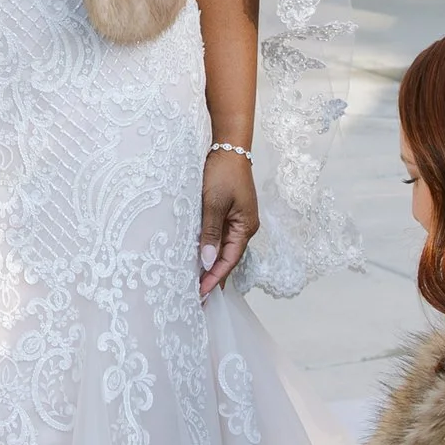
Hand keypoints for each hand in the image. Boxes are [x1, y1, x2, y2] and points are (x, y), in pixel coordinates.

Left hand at [200, 146, 259, 296]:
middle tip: (198, 298)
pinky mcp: (229, 213)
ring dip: (212, 266)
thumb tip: (207, 262)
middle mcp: (245, 228)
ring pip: (224, 250)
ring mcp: (238, 221)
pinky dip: (211, 250)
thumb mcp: (213, 203)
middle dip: (214, 278)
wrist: (228, 146)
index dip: (215, 278)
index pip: (230, 261)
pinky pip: (220, 238)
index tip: (201, 294)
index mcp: (245, 228)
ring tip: (198, 284)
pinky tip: (201, 259)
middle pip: (229, 259)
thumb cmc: (222, 173)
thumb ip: (210, 233)